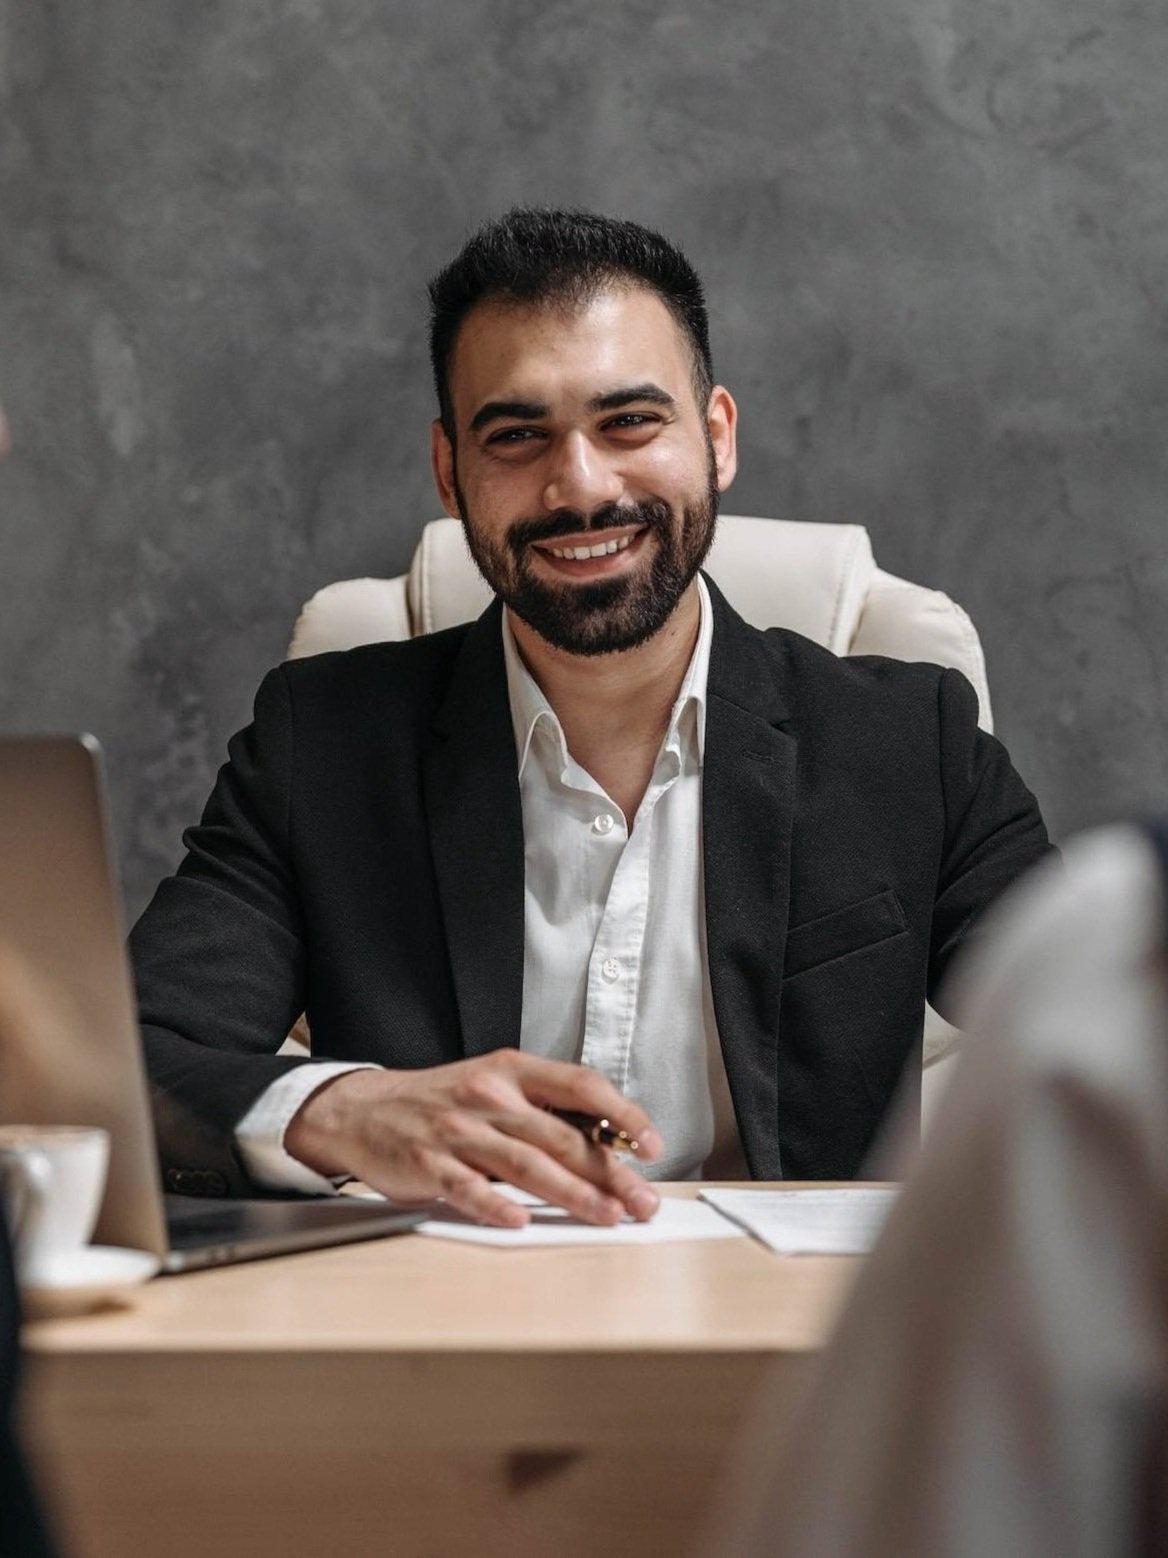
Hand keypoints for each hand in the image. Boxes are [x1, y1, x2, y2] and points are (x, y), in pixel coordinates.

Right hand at [284, 1050, 662, 1227]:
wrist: (361, 1109)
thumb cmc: (440, 1102)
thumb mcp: (493, 1086)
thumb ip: (543, 1110)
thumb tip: (608, 1143)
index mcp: (510, 1071)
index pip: (580, 1085)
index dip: (622, 1114)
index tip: (652, 1143)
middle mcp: (487, 1095)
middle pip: (560, 1135)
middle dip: (610, 1171)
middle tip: (642, 1200)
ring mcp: (456, 1131)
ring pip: (525, 1163)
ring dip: (572, 1193)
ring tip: (607, 1215)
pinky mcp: (427, 1164)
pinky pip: (467, 1188)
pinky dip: (496, 1205)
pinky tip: (521, 1221)